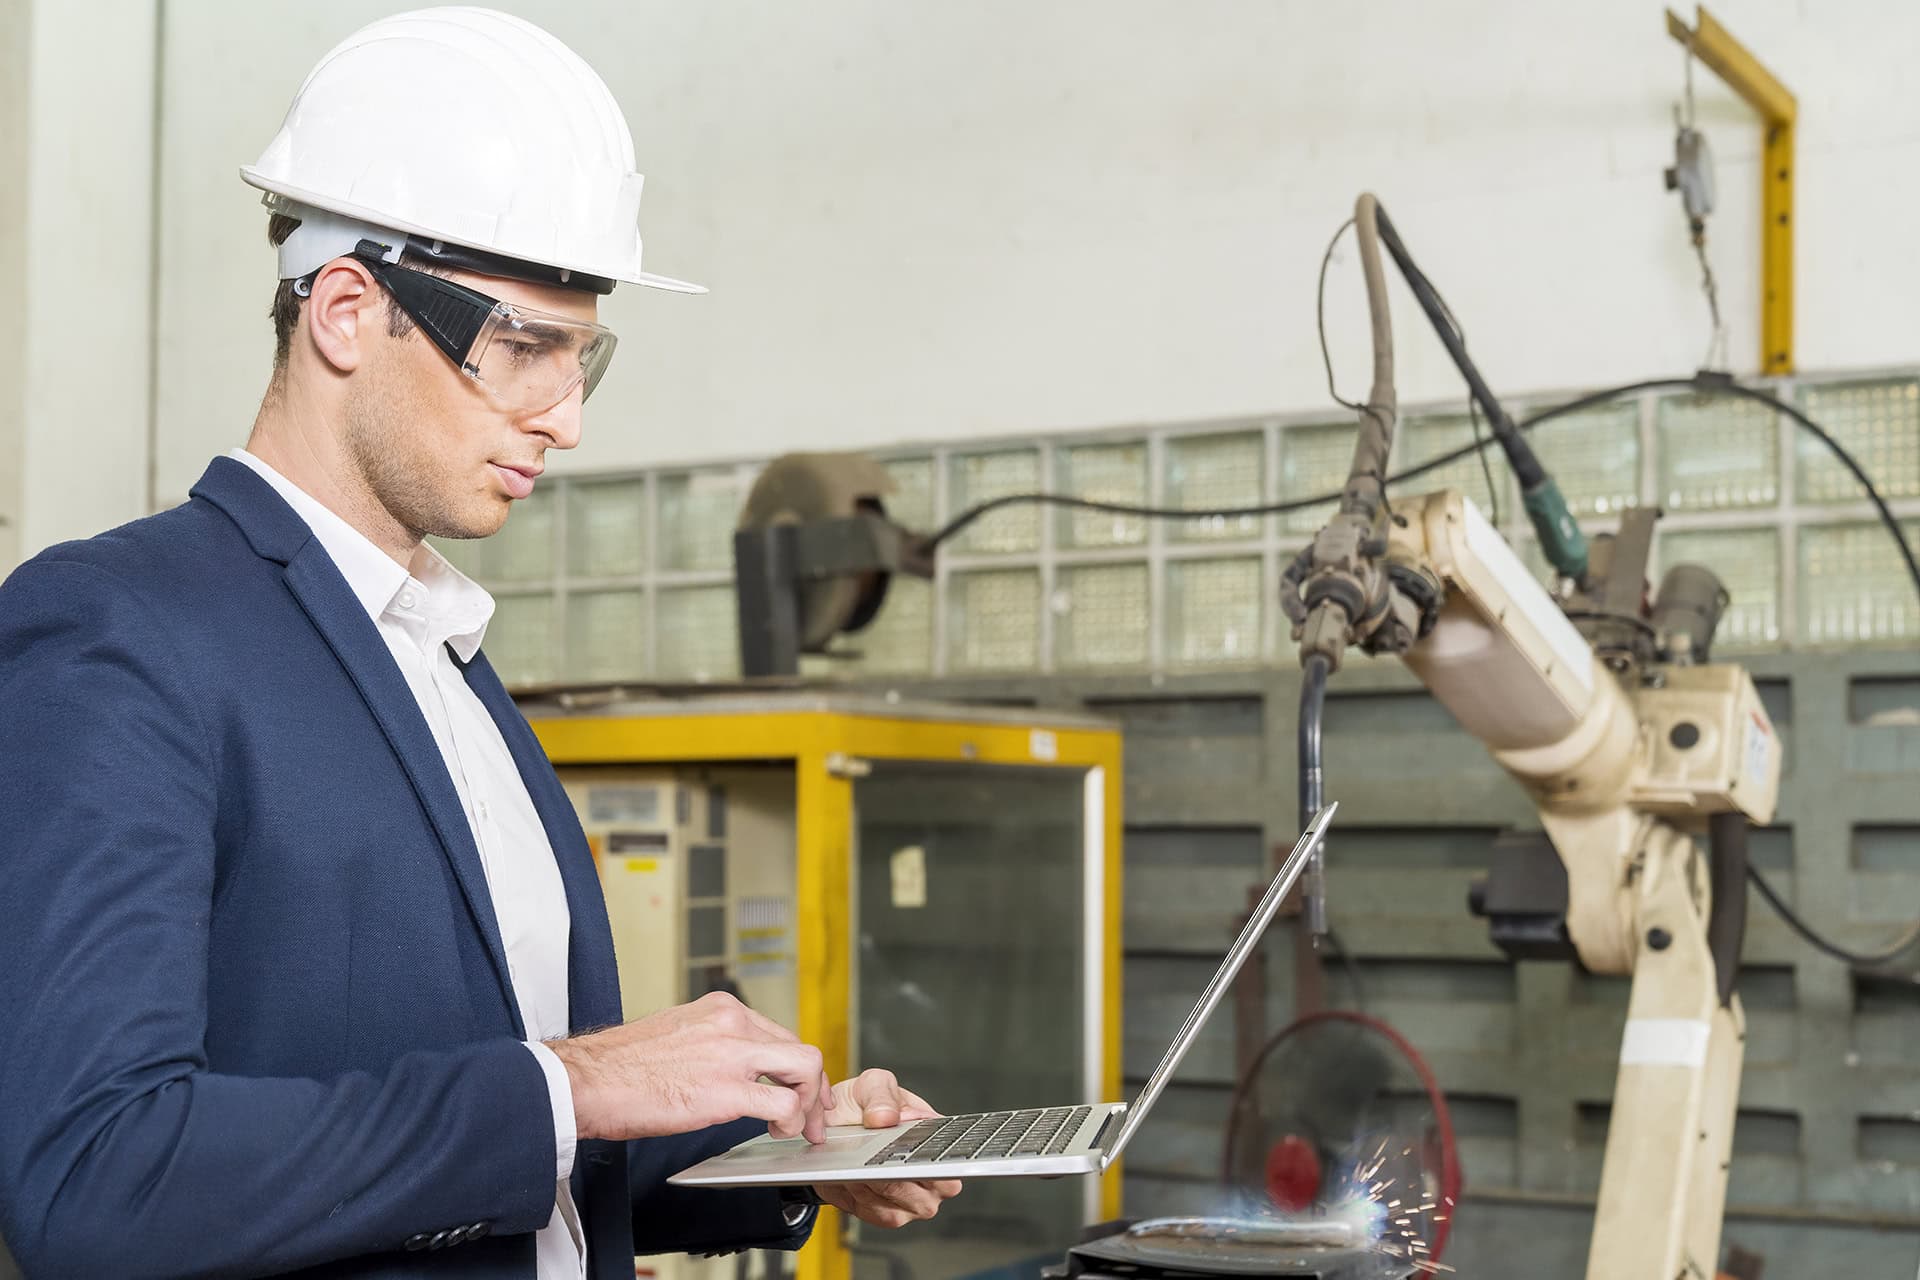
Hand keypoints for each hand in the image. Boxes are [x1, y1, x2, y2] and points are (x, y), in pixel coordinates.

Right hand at [546, 991, 827, 1142]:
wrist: (588, 1080)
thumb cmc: (620, 1067)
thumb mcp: (675, 1034)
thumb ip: (710, 1042)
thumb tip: (729, 1064)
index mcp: (720, 1009)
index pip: (779, 1033)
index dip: (796, 1068)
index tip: (801, 1089)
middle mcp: (732, 1023)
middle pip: (800, 1050)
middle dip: (814, 1088)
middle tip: (813, 1117)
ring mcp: (732, 1054)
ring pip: (805, 1068)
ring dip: (809, 1104)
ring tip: (797, 1128)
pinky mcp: (726, 1090)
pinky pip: (783, 1103)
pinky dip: (790, 1121)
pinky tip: (776, 1133)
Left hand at [813, 1069, 961, 1227]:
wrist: (834, 1126)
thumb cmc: (864, 1105)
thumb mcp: (874, 1084)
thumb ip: (881, 1095)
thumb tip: (885, 1118)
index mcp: (940, 1143)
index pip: (952, 1161)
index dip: (935, 1161)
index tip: (911, 1154)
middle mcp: (933, 1178)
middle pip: (928, 1193)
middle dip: (898, 1177)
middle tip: (876, 1160)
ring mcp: (911, 1201)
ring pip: (899, 1207)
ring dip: (873, 1188)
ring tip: (855, 1165)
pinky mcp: (886, 1215)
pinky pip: (877, 1214)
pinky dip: (860, 1198)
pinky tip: (849, 1179)